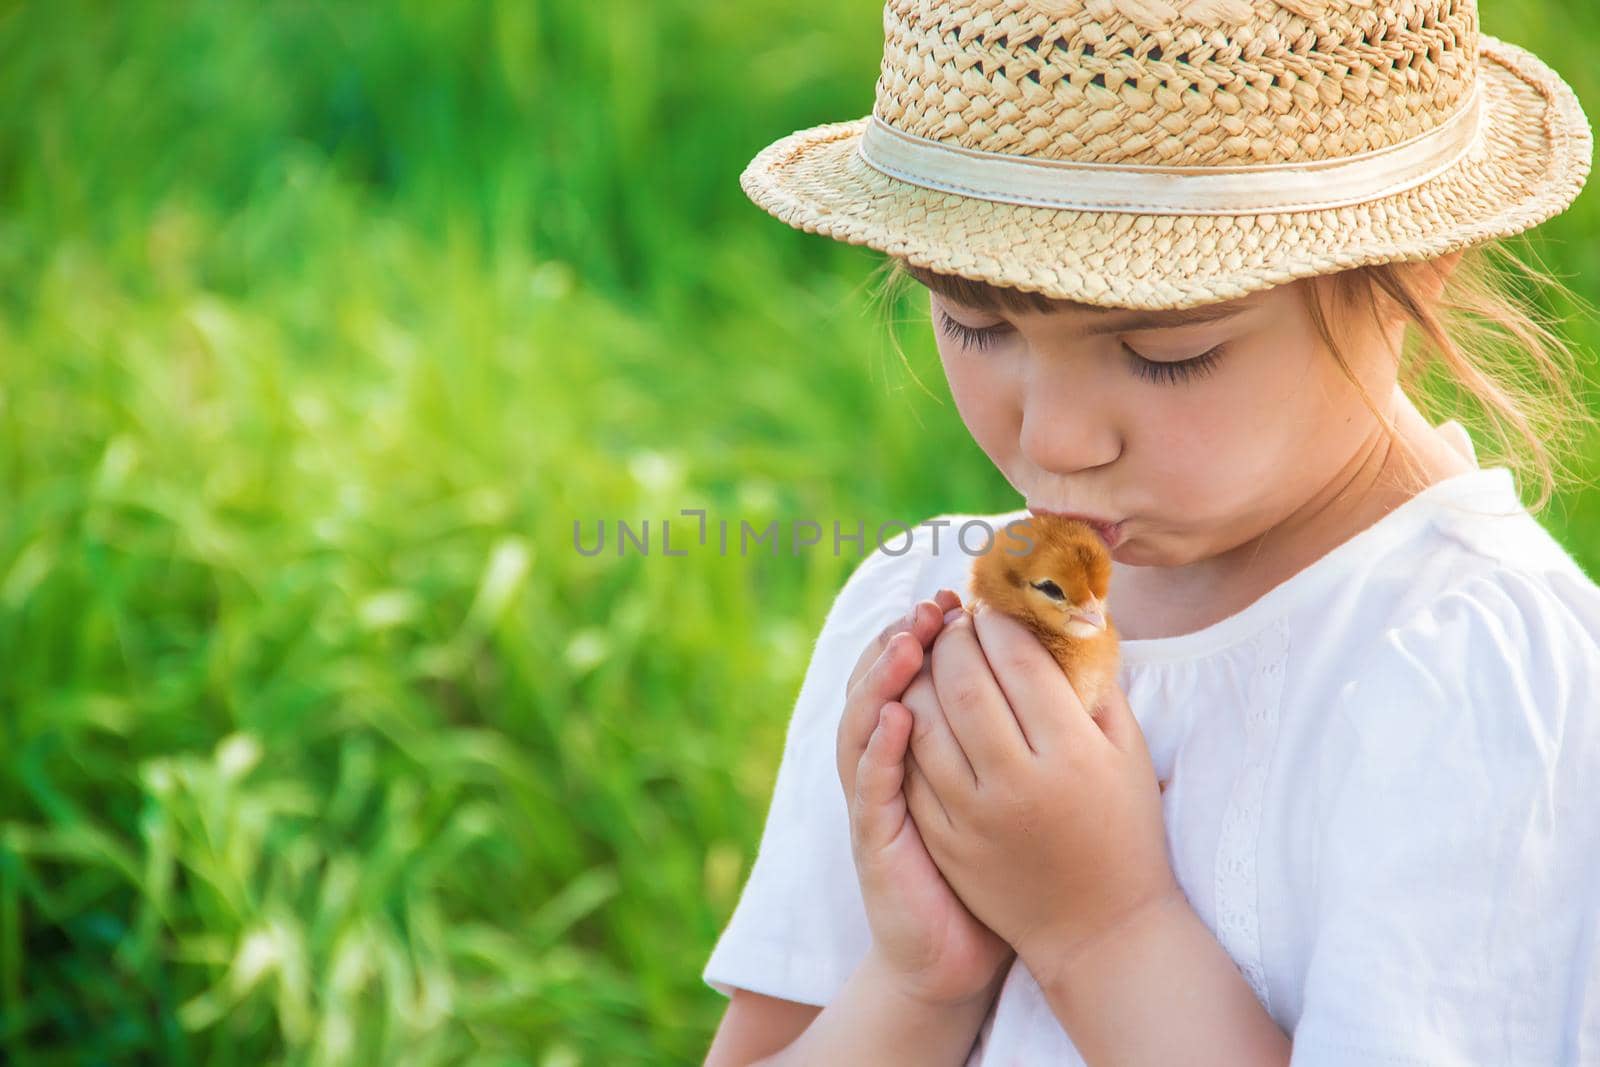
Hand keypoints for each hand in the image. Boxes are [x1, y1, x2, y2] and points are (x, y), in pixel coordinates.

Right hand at [837, 589, 1015, 1007]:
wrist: (962, 952)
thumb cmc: (996, 866)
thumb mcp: (1004, 786)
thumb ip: (1018, 731)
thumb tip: (1067, 665)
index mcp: (920, 746)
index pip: (910, 672)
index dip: (927, 632)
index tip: (958, 598)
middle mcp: (887, 765)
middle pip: (878, 684)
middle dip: (903, 639)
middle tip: (932, 605)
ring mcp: (875, 801)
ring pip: (863, 724)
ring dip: (882, 679)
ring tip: (910, 641)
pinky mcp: (873, 840)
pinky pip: (870, 786)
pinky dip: (879, 749)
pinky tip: (897, 716)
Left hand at [898, 602, 1177, 984]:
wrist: (1102, 931)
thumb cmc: (1123, 831)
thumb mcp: (1128, 754)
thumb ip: (1096, 686)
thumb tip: (1069, 618)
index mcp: (1072, 752)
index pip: (1020, 661)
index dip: (999, 624)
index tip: (992, 609)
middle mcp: (1019, 781)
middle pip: (964, 682)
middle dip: (953, 639)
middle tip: (955, 621)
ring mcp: (974, 814)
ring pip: (923, 719)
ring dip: (919, 675)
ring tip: (930, 654)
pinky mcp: (945, 840)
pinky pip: (908, 767)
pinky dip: (904, 727)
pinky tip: (913, 705)